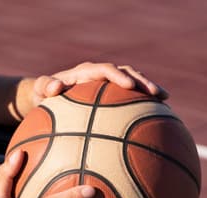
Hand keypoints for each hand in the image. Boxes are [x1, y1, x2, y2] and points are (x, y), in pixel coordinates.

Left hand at [18, 62, 166, 118]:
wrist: (47, 96)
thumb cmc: (43, 95)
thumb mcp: (41, 89)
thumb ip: (45, 86)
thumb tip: (54, 87)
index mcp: (86, 72)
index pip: (106, 70)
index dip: (119, 76)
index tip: (129, 85)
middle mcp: (101, 75)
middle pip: (128, 73)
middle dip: (144, 83)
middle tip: (158, 94)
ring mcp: (108, 85)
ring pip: (134, 83)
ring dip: (149, 91)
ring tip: (165, 103)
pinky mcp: (112, 96)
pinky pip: (130, 98)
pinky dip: (142, 105)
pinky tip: (156, 118)